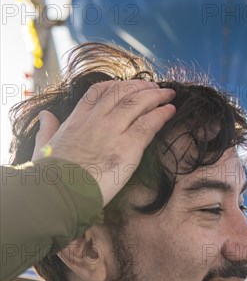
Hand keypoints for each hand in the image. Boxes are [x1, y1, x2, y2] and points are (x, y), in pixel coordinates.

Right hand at [32, 80, 175, 205]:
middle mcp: (95, 120)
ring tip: (168, 95)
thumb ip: (47, 130)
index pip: (98, 92)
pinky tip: (170, 111)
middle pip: (122, 92)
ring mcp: (112, 131)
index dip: (116, 86)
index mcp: (76, 120)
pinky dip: (161, 114)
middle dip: (140, 87)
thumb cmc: (49, 178)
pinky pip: (149, 124)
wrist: (57, 195)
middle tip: (154, 88)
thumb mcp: (42, 148)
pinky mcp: (127, 147)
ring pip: (138, 103)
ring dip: (156, 96)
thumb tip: (46, 115)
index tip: (127, 86)